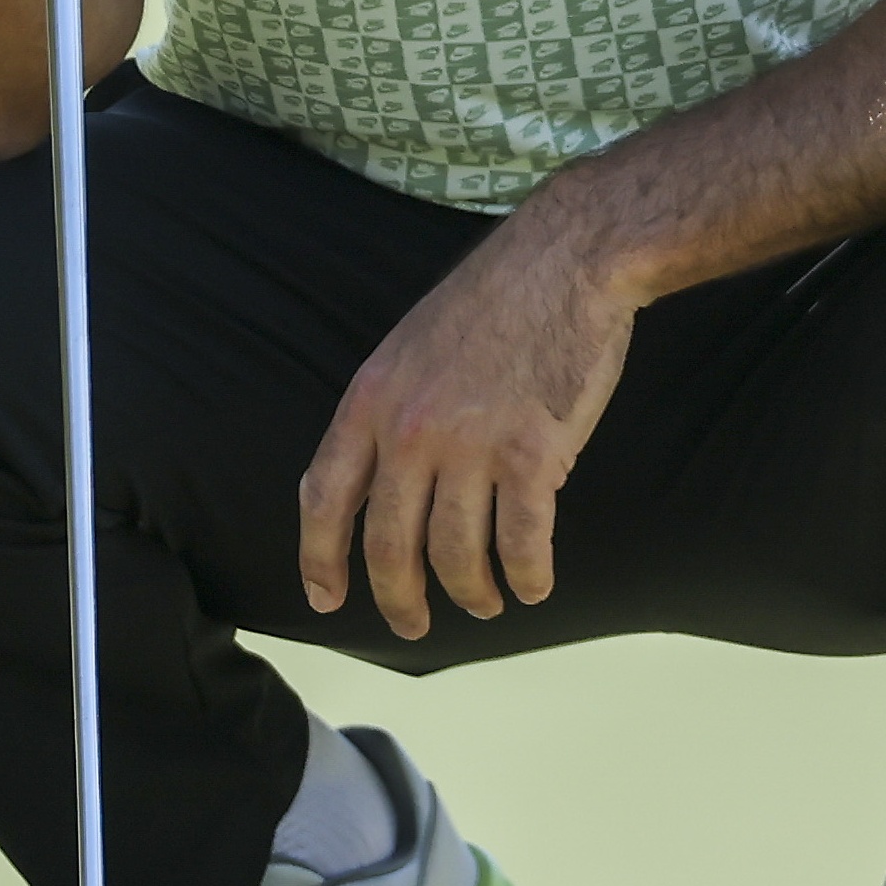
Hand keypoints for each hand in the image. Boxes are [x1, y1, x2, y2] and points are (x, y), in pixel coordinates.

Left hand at [299, 218, 640, 639]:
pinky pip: (522, 542)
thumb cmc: (496, 298)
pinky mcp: (533, 455)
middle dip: (399, 600)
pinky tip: (534, 585)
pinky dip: (528, 575)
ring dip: (471, 593)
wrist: (567, 259)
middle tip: (413, 626)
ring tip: (487, 604)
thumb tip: (383, 479)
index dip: (319, 558)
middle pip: (389, 546)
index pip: (324, 498)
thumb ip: (390, 411)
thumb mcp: (410, 346)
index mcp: (370, 401)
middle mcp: (410, 430)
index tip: (326, 597)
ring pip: (456, 554)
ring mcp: (470, 445)